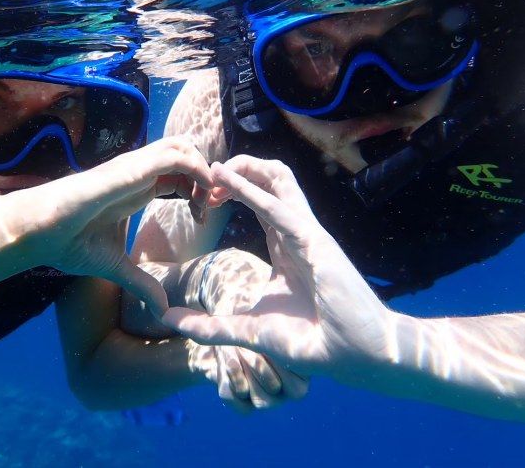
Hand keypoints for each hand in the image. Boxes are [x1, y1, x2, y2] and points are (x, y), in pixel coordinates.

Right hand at [0, 137, 212, 314]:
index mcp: (138, 187)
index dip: (199, 189)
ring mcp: (134, 167)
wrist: (40, 234)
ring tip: (206, 201)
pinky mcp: (128, 170)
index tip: (203, 217)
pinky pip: (171, 157)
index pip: (180, 173)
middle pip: (186, 152)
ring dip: (204, 169)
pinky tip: (199, 195)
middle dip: (207, 174)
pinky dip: (195, 168)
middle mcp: (139, 172)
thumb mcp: (117, 267)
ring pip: (183, 146)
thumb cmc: (70, 243)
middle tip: (211, 206)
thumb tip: (162, 309)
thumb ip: (142, 283)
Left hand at [162, 155, 392, 379]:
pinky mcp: (314, 242)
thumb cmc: (312, 341)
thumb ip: (210, 325)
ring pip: (278, 179)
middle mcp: (296, 232)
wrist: (356, 357)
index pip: (259, 200)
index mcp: (285, 244)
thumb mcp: (249, 329)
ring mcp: (307, 233)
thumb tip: (168, 319)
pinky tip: (226, 179)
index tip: (201, 197)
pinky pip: (278, 207)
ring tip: (214, 168)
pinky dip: (250, 190)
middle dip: (237, 169)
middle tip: (204, 179)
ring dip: (244, 168)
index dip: (231, 189)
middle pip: (269, 180)